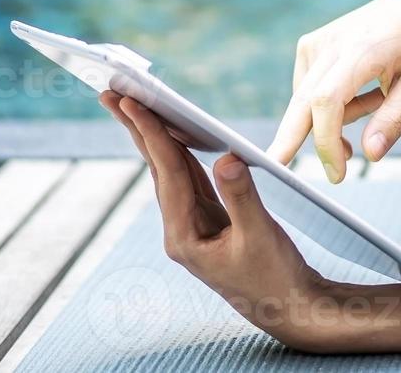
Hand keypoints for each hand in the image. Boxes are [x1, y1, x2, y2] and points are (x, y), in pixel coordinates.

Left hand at [100, 90, 337, 351]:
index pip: (166, 174)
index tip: (131, 103)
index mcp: (184, 237)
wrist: (289, 307)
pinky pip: (190, 179)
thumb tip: (227, 157)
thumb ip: (242, 196)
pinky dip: (182, 152)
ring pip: (171, 172)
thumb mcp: (260, 236)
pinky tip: (177, 133)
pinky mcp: (210, 221)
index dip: (151, 134)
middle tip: (111, 93)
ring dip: (155, 137)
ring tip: (136, 104)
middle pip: (157, 169)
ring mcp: (193, 226)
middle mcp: (181, 230)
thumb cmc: (275, 276)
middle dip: (136, 130)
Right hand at [266, 0, 400, 182]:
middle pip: (301, 100)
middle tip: (277, 172)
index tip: (337, 173)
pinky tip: (362, 90)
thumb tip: (369, 155)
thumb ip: (395, 120)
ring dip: (337, 120)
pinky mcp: (309, 44)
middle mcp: (332, 42)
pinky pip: (310, 91)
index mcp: (362, 49)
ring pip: (308, 102)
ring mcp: (316, 41)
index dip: (325, 141)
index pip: (327, 101)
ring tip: (380, 100)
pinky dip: (332, 104)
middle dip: (289, 140)